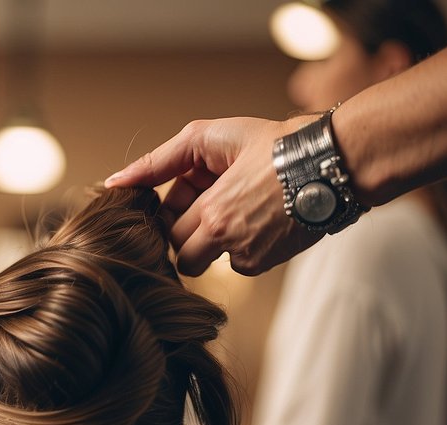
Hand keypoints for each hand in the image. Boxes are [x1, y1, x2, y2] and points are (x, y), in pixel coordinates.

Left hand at [106, 115, 323, 275]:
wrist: (333, 161)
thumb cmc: (271, 143)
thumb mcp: (209, 137)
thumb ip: (158, 161)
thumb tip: (114, 183)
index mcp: (210, 212)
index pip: (167, 229)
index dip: (176, 212)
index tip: (193, 196)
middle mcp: (226, 240)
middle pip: (183, 255)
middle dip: (191, 233)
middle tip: (215, 205)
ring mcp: (247, 255)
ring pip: (208, 261)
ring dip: (215, 242)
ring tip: (240, 209)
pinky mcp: (264, 264)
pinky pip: (235, 264)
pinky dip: (242, 246)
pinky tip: (260, 220)